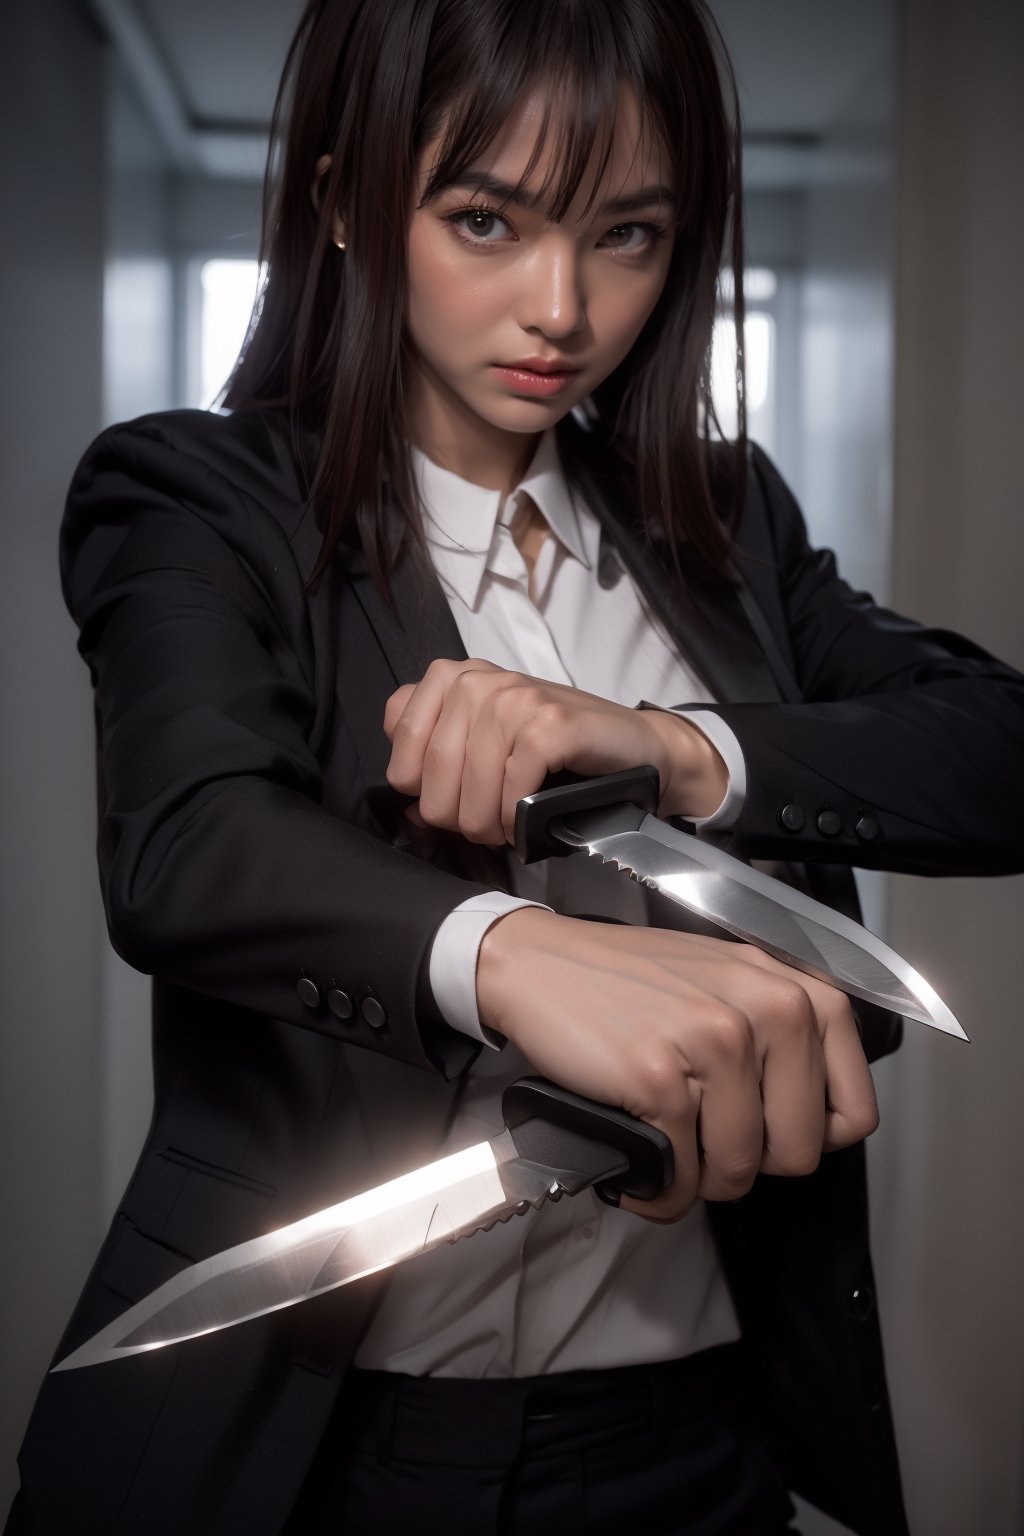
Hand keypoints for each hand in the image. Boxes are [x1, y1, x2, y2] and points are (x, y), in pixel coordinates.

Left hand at [383, 658, 726, 842]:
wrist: (635, 747)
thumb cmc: (557, 751)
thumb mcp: (484, 740)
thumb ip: (438, 756)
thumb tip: (410, 804)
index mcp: (450, 678)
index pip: (400, 748)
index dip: (424, 792)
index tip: (455, 803)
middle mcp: (476, 679)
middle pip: (432, 776)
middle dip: (457, 817)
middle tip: (486, 824)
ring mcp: (514, 698)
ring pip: (469, 789)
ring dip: (488, 824)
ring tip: (507, 825)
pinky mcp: (547, 724)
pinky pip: (510, 793)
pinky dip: (517, 820)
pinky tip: (528, 819)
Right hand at [476, 909, 878, 1221]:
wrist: (542, 965)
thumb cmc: (634, 981)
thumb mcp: (734, 984)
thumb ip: (786, 1038)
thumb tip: (819, 1126)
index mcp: (799, 992)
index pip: (854, 1113)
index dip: (806, 1138)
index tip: (765, 1128)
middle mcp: (770, 1010)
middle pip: (797, 1154)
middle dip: (747, 1162)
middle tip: (703, 1135)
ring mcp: (717, 1043)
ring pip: (738, 1170)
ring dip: (695, 1175)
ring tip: (666, 1140)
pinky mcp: (661, 1078)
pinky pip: (680, 1176)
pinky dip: (654, 1186)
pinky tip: (636, 1155)